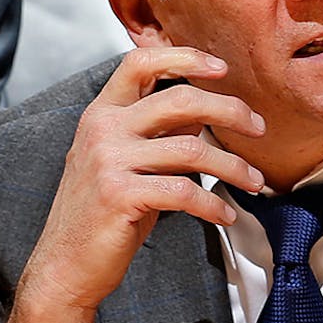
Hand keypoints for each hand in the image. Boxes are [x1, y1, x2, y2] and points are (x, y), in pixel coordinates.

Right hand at [0, 47, 263, 322]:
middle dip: (229, 110)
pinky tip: (224, 215)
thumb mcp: (122, 163)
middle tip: (258, 127)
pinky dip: (213, 205)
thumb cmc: (101, 215)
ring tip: (255, 182)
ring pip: (191, 149)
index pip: (139, 62)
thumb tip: (203, 113)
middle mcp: (101, 129)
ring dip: (233, 166)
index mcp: (100, 114)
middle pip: (179, 99)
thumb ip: (154, 134)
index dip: (183, 57)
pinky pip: (184, 191)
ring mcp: (108, 161)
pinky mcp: (120, 195)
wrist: (65, 266)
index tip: (220, 68)